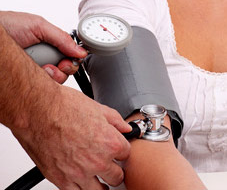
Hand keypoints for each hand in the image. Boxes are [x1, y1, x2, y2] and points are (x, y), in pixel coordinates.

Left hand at [0, 11, 86, 82]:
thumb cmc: (7, 25)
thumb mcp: (38, 26)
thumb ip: (61, 38)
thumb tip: (80, 51)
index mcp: (49, 45)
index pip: (68, 58)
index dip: (70, 63)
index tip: (65, 63)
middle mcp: (42, 59)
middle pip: (63, 73)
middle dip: (60, 71)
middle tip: (51, 67)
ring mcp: (32, 70)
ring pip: (51, 84)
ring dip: (48, 77)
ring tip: (38, 69)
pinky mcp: (23, 80)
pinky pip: (36, 89)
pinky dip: (35, 84)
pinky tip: (29, 76)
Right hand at [12, 84, 131, 189]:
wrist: (38, 111)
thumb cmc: (64, 106)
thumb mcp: (97, 108)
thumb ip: (115, 120)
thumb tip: (125, 127)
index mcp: (109, 143)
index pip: (126, 154)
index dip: (122, 149)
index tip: (117, 147)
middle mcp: (97, 161)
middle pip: (117, 176)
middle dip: (115, 168)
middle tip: (109, 162)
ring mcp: (79, 173)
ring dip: (101, 183)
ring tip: (98, 175)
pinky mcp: (61, 180)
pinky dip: (80, 187)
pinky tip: (81, 179)